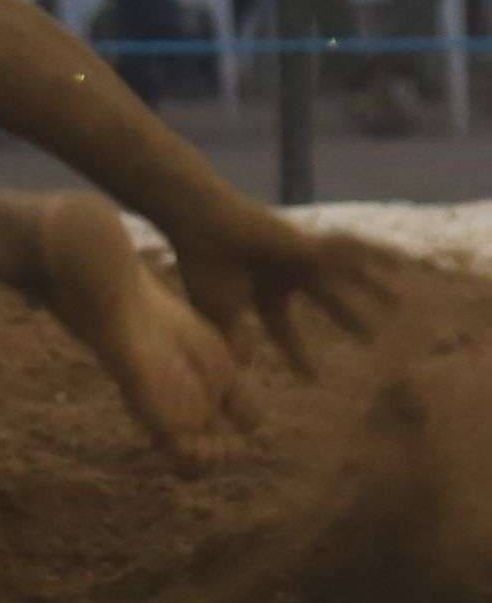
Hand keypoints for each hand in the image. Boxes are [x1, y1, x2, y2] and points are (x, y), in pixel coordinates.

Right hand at [170, 207, 398, 376]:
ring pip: (341, 276)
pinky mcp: (309, 245)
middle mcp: (283, 273)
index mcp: (260, 291)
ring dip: (371, 290)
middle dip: (345, 317)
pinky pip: (350, 251)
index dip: (294, 352)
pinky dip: (376, 256)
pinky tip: (400, 265)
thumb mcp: (218, 312)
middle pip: (322, 298)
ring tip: (400, 305)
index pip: (281, 326)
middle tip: (371, 338)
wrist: (202, 224)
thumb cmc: (205, 265)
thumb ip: (234, 339)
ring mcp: (298, 257)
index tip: (312, 378)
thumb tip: (243, 369)